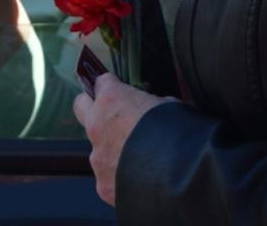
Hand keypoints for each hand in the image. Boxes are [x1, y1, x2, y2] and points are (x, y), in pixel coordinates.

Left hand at [73, 73, 169, 206]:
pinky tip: (141, 182)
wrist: (186, 176)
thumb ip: (150, 104)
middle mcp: (97, 125)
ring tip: (139, 160)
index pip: (100, 82)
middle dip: (92, 107)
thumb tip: (152, 108)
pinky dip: (121, 178)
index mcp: (111, 99)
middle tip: (111, 115)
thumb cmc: (181, 134)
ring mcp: (97, 156)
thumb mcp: (168, 106)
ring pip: (97, 147)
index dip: (111, 86)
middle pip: (81, 106)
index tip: (119, 91)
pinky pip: (108, 177)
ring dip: (112, 149)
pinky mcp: (103, 184)